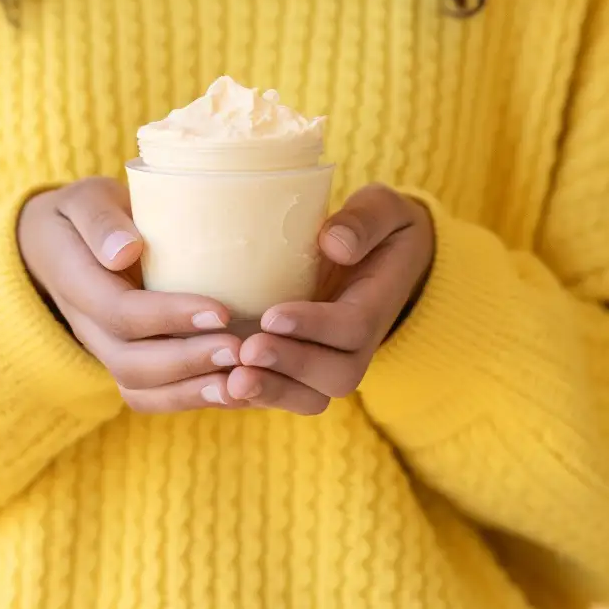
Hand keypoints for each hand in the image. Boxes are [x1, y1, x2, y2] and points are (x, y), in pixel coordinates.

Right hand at [16, 180, 241, 412]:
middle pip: (130, 362)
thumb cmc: (90, 215)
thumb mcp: (86, 199)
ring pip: (140, 389)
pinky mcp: (128, 365)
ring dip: (193, 391)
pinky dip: (191, 401)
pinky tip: (235, 393)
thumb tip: (125, 251)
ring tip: (242, 380)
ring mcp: (106, 351)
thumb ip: (99, 220)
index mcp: (74, 281)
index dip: (169, 316)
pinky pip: (152, 398)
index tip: (220, 311)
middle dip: (187, 361)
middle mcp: (87, 327)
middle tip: (239, 350)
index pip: (119, 311)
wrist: (65, 245)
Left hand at [225, 186, 436, 415]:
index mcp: (376, 303)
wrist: (387, 259)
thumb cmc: (379, 228)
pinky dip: (257, 398)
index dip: (315, 327)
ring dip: (273, 392)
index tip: (272, 316)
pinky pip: (286, 396)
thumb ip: (366, 221)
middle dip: (292, 367)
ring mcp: (331, 361)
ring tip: (232, 380)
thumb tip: (334, 244)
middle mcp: (357, 344)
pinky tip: (221, 387)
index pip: (353, 327)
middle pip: (337, 376)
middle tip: (248, 351)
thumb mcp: (384, 210)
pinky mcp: (304, 369)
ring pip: (313, 396)